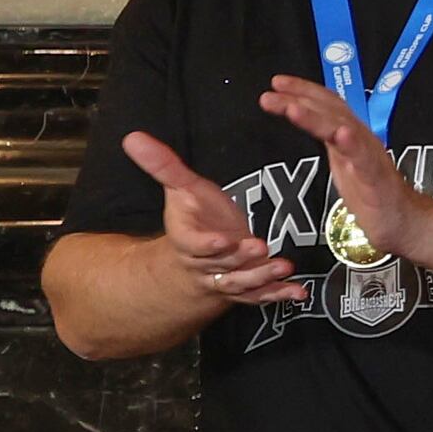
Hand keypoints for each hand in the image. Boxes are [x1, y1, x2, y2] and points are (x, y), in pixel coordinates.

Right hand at [122, 132, 306, 308]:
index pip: (193, 245)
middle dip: (241, 258)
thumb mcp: (180, 188)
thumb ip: (163, 166)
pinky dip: (280, 294)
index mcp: (186, 240)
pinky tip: (299, 293)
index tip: (222, 239)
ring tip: (284, 266)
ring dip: (263, 277)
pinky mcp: (247, 287)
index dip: (207, 244)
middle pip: (221, 265)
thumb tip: (133, 136)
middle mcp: (205, 264)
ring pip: (242, 283)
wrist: (199, 253)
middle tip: (261, 247)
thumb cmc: (192, 216)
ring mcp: (227, 278)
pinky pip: (261, 295)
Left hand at [259, 75, 422, 258]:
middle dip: (299, 99)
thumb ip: (329, 138)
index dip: (303, 90)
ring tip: (293, 108)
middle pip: (331, 111)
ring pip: (343, 130)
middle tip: (271, 93)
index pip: (328, 104)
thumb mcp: (343, 161)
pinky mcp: (375, 179)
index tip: (278, 82)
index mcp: (350, 136)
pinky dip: (352, 144)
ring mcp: (368, 157)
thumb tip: (307, 119)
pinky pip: (363, 159)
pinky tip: (342, 135)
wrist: (405, 222)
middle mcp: (360, 140)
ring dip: (317, 117)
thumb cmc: (374, 194)